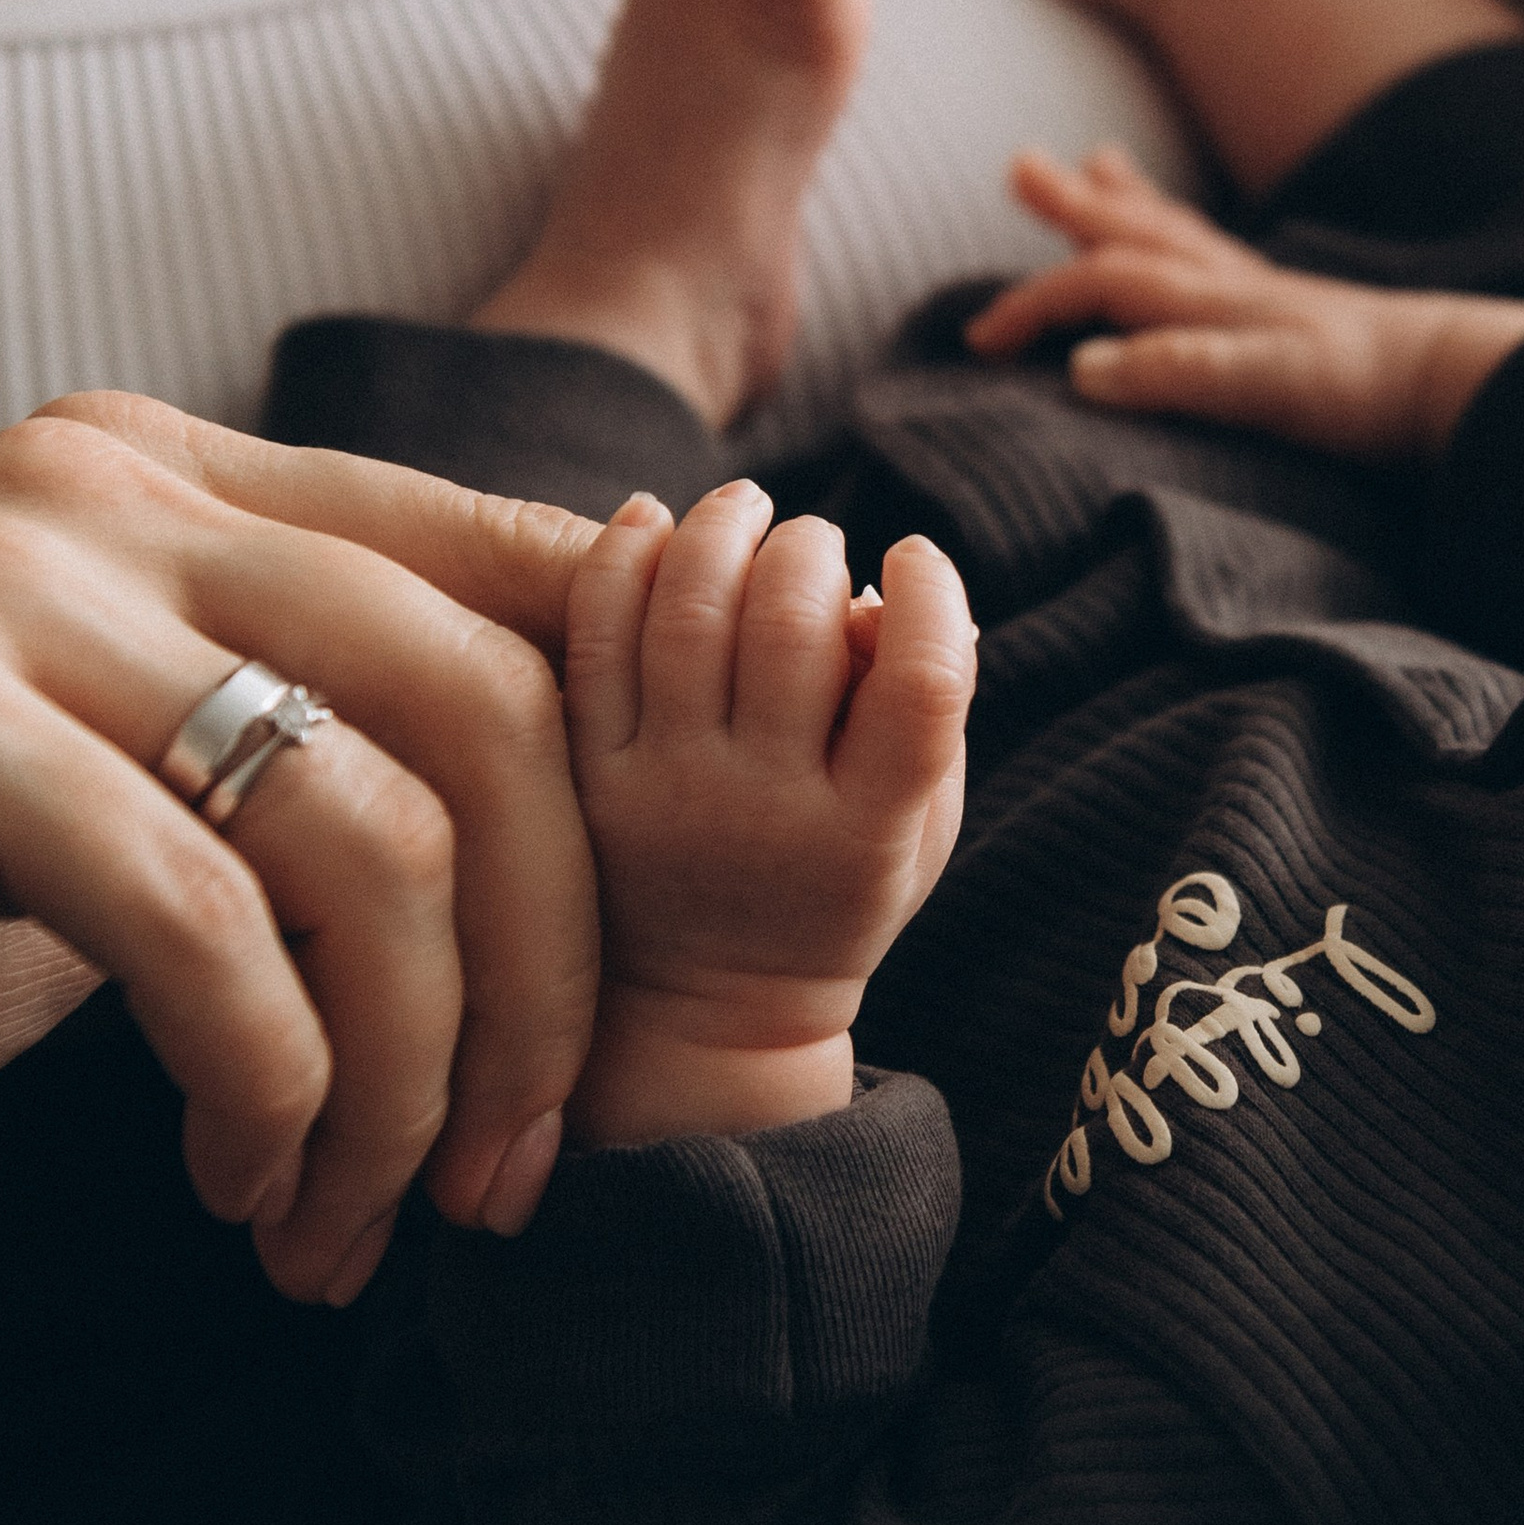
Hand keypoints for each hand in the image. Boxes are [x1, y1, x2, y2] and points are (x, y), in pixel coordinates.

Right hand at [0, 393, 608, 1298]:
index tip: (629, 1010)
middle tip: (505, 1178)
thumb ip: (341, 769)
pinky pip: (197, 916)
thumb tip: (616, 816)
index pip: (525, 579)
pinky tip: (228, 1182)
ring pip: (367, 827)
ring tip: (342, 1221)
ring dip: (401, 1079)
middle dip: (544, 980)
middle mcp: (105, 485)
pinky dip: (262, 1083)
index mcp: (191, 483)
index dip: (631, 789)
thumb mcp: (161, 828)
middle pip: (493, 704)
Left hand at [559, 478, 974, 1144]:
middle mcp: (765, 813)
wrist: (703, 1013)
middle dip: (815, 546)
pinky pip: (598, 636)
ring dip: (726, 528)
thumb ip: (933, 725)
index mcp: (867, 834)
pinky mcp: (590, 779)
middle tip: (815, 542)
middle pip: (796, 627)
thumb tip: (884, 596)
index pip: (920, 685)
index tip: (917, 561)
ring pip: (692, 613)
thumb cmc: (831, 894)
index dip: (932, 595)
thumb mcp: (918, 836)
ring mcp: (668, 794)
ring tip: (746, 511)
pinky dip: (627, 556)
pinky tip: (656, 525)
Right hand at [967, 145, 1523, 452]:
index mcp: (1210, 301)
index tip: (977, 344)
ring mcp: (1264, 291)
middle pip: (1134, 232)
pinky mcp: (1297, 311)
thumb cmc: (1363, 394)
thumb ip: (1176, 373)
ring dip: (1128, 199)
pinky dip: (1189, 232)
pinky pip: (1222, 254)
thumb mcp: (1265, 389)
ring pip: (1176, 232)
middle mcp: (1229, 284)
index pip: (1099, 287)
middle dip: (1073, 206)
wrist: (1458, 380)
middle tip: (1021, 168)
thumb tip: (1084, 370)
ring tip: (1096, 161)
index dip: (1033, 309)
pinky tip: (1194, 241)